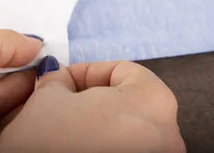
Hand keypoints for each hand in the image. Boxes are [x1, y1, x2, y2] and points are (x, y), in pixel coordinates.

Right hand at [0, 56, 185, 152]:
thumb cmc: (56, 147)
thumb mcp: (46, 100)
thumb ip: (57, 80)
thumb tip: (58, 77)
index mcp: (153, 99)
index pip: (121, 70)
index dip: (86, 72)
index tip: (61, 80)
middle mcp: (167, 133)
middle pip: (127, 102)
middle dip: (89, 102)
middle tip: (58, 105)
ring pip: (126, 133)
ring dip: (95, 129)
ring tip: (62, 135)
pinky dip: (104, 150)